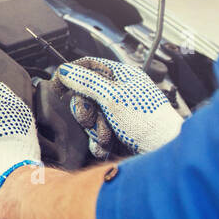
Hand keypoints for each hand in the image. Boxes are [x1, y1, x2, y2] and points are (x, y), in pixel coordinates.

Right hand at [54, 57, 181, 154]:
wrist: (162, 151)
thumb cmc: (148, 121)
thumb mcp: (112, 97)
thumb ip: (86, 83)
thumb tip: (65, 71)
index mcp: (121, 76)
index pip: (88, 66)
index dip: (71, 75)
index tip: (57, 87)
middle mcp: (118, 92)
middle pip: (84, 95)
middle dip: (86, 111)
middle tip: (93, 119)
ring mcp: (117, 113)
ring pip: (89, 117)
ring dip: (94, 130)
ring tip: (107, 135)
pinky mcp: (116, 131)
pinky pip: (95, 134)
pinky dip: (99, 141)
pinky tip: (108, 146)